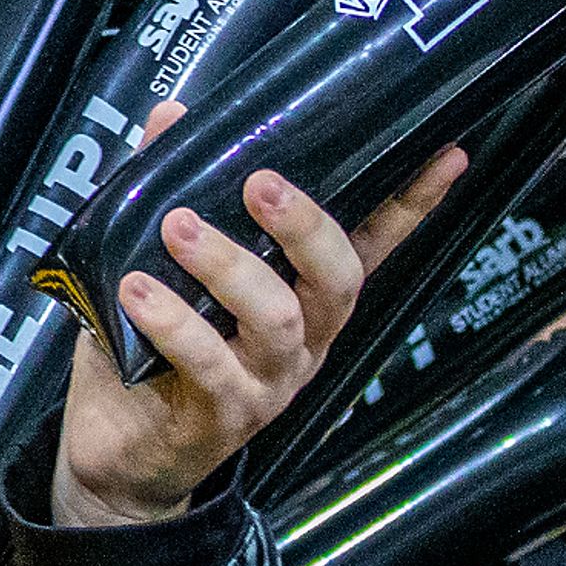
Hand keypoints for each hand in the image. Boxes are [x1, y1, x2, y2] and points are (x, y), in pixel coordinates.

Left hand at [52, 108, 467, 528]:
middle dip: (307, 226)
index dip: (412, 203)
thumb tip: (173, 114)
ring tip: (177, 227)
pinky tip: (137, 290)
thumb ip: (170, 188)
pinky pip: (210, 365)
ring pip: (277, 320)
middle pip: (337, 280)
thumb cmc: (148, 342)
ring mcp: (269, 380)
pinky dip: (174, 323)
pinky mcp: (224, 416)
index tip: (446, 152)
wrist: (119, 451)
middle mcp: (303, 338)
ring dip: (228, 266)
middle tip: (260, 184)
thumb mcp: (157, 259)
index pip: (372, 243)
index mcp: (302, 296)